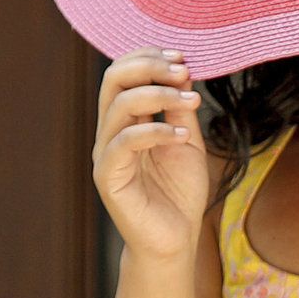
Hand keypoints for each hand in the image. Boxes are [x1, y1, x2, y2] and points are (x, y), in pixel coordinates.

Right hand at [93, 50, 208, 266]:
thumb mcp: (187, 141)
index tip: (182, 56)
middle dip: (149, 66)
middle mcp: (110, 132)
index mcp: (125, 120)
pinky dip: (156, 131)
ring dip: (159, 95)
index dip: (149, 57)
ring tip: (192, 101)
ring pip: (119, 105)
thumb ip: (180, 109)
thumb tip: (182, 71)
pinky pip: (125, 142)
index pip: (123, 73)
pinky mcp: (108, 178)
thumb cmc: (179, 193)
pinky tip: (182, 136)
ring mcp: (106, 154)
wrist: (174, 240)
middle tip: (183, 70)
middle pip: (113, 79)